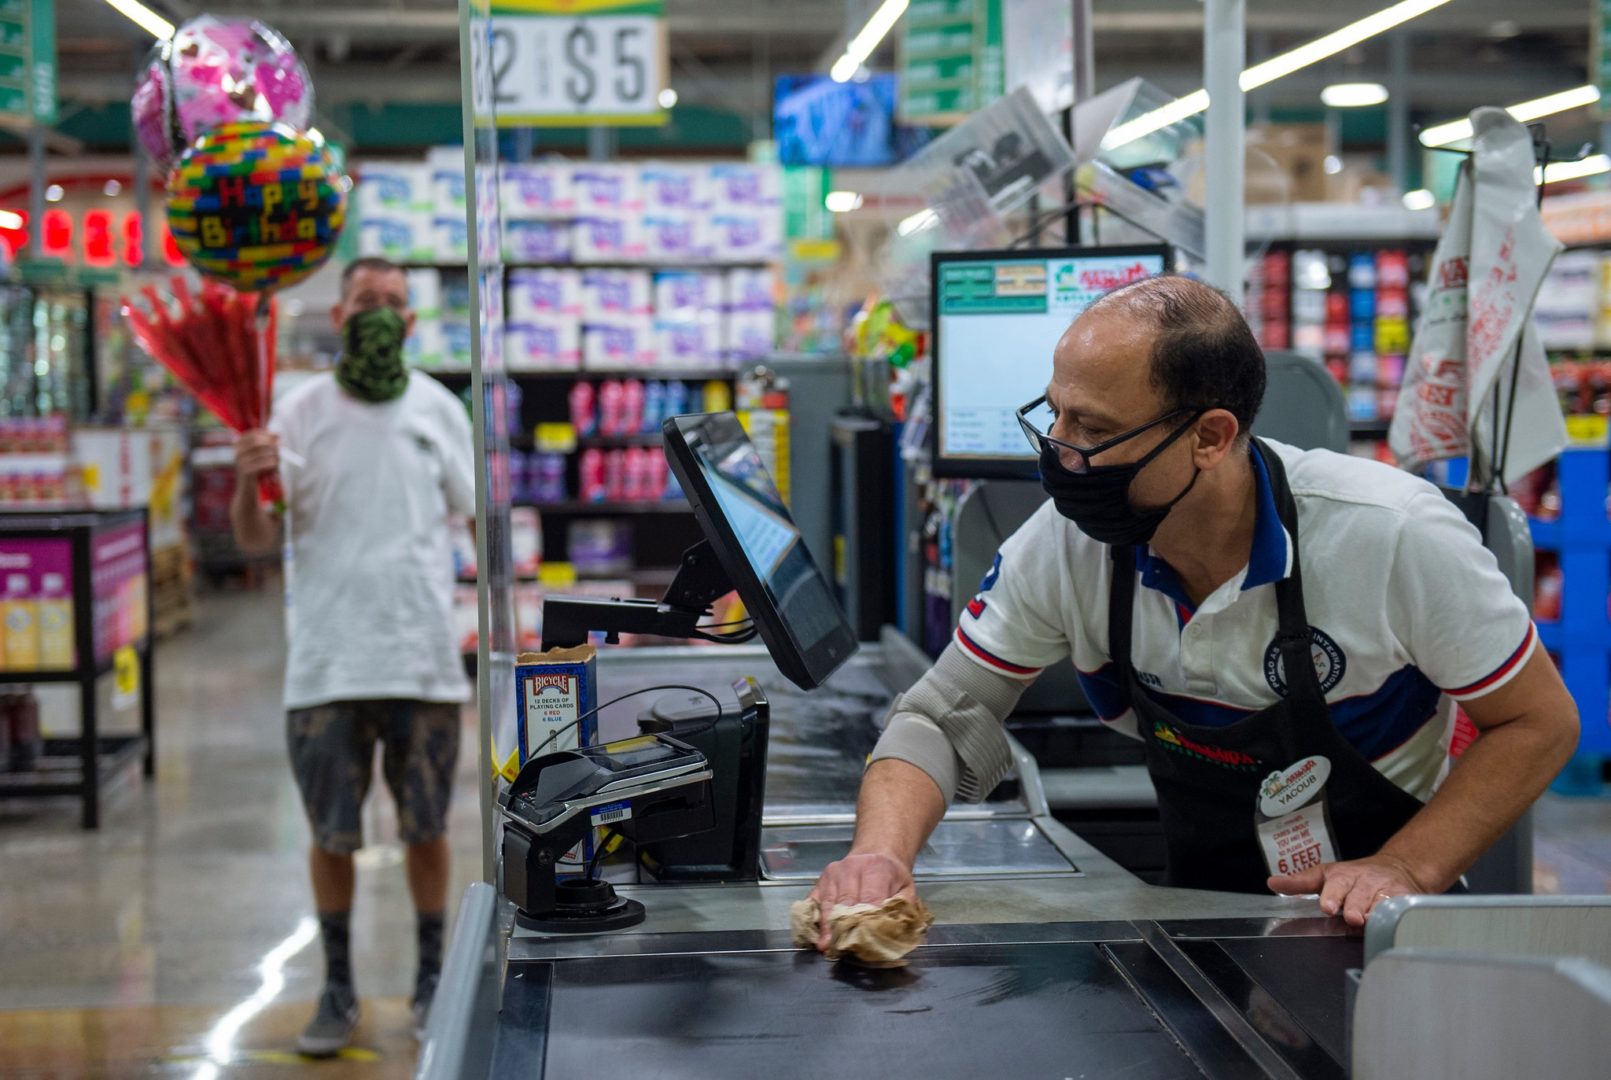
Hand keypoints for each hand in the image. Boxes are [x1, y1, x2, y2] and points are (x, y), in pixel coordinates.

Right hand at [234, 430, 279, 481]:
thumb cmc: (257, 471)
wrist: (247, 491)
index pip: (252, 434)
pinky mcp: (246, 472)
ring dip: (274, 455)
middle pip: (257, 442)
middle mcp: (237, 453)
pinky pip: (263, 464)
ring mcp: (240, 462)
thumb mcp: (260, 456)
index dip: (267, 433)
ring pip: (262, 453)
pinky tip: (275, 467)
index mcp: (238, 447)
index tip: (278, 435)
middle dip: (271, 443)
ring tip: (279, 460)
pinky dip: (272, 464)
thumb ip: (267, 444)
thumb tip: (278, 434)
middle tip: (281, 447)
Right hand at [808, 851, 915, 951]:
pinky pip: (815, 901)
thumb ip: (903, 908)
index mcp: (876, 869)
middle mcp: (852, 868)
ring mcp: (834, 873)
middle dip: (845, 929)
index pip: (869, 901)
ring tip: (829, 947)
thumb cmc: (891, 874)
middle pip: (846, 904)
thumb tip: (893, 931)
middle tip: (846, 950)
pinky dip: (816, 919)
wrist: (877, 852)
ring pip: (829, 904)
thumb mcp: (906, 887)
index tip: (864, 944)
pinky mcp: (822, 879)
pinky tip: (817, 935)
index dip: (866, 924)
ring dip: (828, 928)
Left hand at [1268, 853, 1430, 926]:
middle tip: (1351, 917)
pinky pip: (1402, 906)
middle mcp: (1364, 881)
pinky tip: (1394, 921)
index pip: (1335, 884)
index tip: (1327, 907)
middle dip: (1354, 905)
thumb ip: (1300, 882)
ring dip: (1375, 911)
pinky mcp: (1406, 897)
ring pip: (1381, 901)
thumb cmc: (1355, 877)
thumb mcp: (1326, 875)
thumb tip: (1272, 883)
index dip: (1331, 895)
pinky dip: (1398, 914)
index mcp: (1342, 875)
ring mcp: (1386, 889)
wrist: (1398, 868)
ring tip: (1368, 920)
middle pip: (1358, 894)